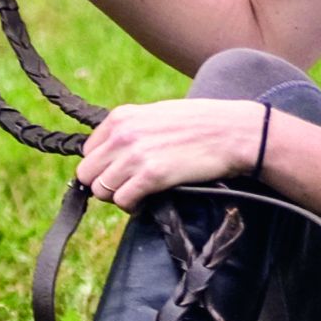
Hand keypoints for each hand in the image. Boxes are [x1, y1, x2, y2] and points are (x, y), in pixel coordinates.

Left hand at [77, 97, 264, 209]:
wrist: (232, 132)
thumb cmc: (200, 123)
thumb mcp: (157, 114)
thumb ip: (131, 130)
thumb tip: (114, 155)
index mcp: (121, 116)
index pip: (88, 151)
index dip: (103, 166)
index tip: (120, 172)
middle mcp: (123, 134)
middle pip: (88, 173)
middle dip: (104, 184)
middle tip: (127, 187)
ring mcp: (135, 155)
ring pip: (101, 190)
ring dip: (118, 197)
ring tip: (139, 194)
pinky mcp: (151, 176)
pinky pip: (122, 200)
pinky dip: (131, 206)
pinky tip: (147, 201)